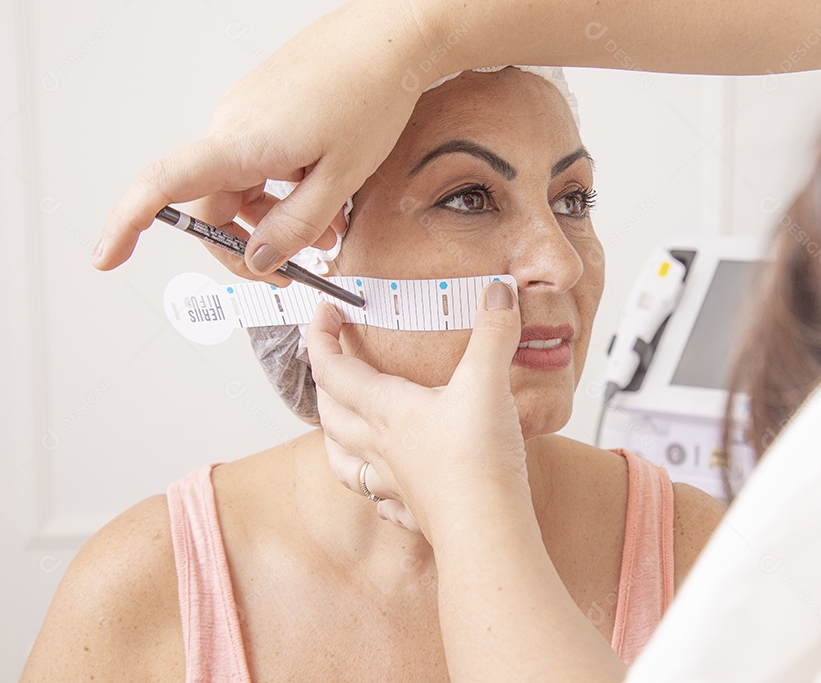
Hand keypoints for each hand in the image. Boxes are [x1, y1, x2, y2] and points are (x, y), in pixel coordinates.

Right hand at [92, 0, 437, 279]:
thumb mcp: (341, 178)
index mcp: (241, 143)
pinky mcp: (265, 109)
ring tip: (326, 235)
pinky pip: (259, 161)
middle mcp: (232, 125)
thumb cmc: (369, 95)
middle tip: (292, 273)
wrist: (389, 37)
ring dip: (274, 219)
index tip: (107, 257)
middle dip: (249, 245)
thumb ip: (297, 226)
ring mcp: (247, 114)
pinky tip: (322, 198)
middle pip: (214, 204)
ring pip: (242, 186)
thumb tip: (259, 260)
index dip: (128, 223)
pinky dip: (283, 190)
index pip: (164, 185)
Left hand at [307, 282, 528, 537]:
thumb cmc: (478, 460)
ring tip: (334, 429)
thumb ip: (492, 333)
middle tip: (328, 361)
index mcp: (388, 411)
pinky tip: (386, 491)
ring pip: (344, 462)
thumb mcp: (487, 381)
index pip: (335, 370)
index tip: (322, 314)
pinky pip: (384, 503)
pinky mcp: (416, 513)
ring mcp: (395, 484)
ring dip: (331, 439)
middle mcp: (382, 447)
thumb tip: (499, 290)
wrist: (487, 531)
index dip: (321, 338)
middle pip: (331, 414)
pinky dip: (376, 492)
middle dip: (323, 383)